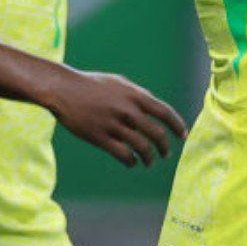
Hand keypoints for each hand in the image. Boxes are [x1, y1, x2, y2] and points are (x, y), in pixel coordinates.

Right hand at [44, 69, 187, 166]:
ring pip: (141, 147)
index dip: (177, 126)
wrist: (64, 89)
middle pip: (156, 133)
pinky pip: (123, 154)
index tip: (182, 136)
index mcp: (135, 95)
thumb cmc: (92, 85)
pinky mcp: (99, 137)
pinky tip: (132, 162)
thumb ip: (137, 95)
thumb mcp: (119, 83)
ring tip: (149, 161)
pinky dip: (131, 161)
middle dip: (165, 147)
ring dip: (149, 157)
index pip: (164, 112)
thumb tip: (154, 109)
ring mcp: (113, 124)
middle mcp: (127, 109)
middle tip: (166, 153)